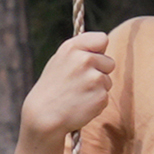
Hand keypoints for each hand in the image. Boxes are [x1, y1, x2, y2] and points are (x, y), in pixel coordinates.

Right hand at [22, 28, 110, 142]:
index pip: (102, 39)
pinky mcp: (100, 96)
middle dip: (100, 71)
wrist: (44, 115)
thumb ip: (79, 51)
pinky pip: (105, 96)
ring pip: (108, 81)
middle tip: (80, 82)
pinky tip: (81, 104)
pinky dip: (96, 102)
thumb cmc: (51, 87)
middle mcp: (85, 60)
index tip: (91, 59)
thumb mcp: (59, 60)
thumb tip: (101, 44)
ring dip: (97, 88)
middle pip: (109, 62)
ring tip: (78, 94)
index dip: (99, 50)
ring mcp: (94, 78)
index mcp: (73, 47)